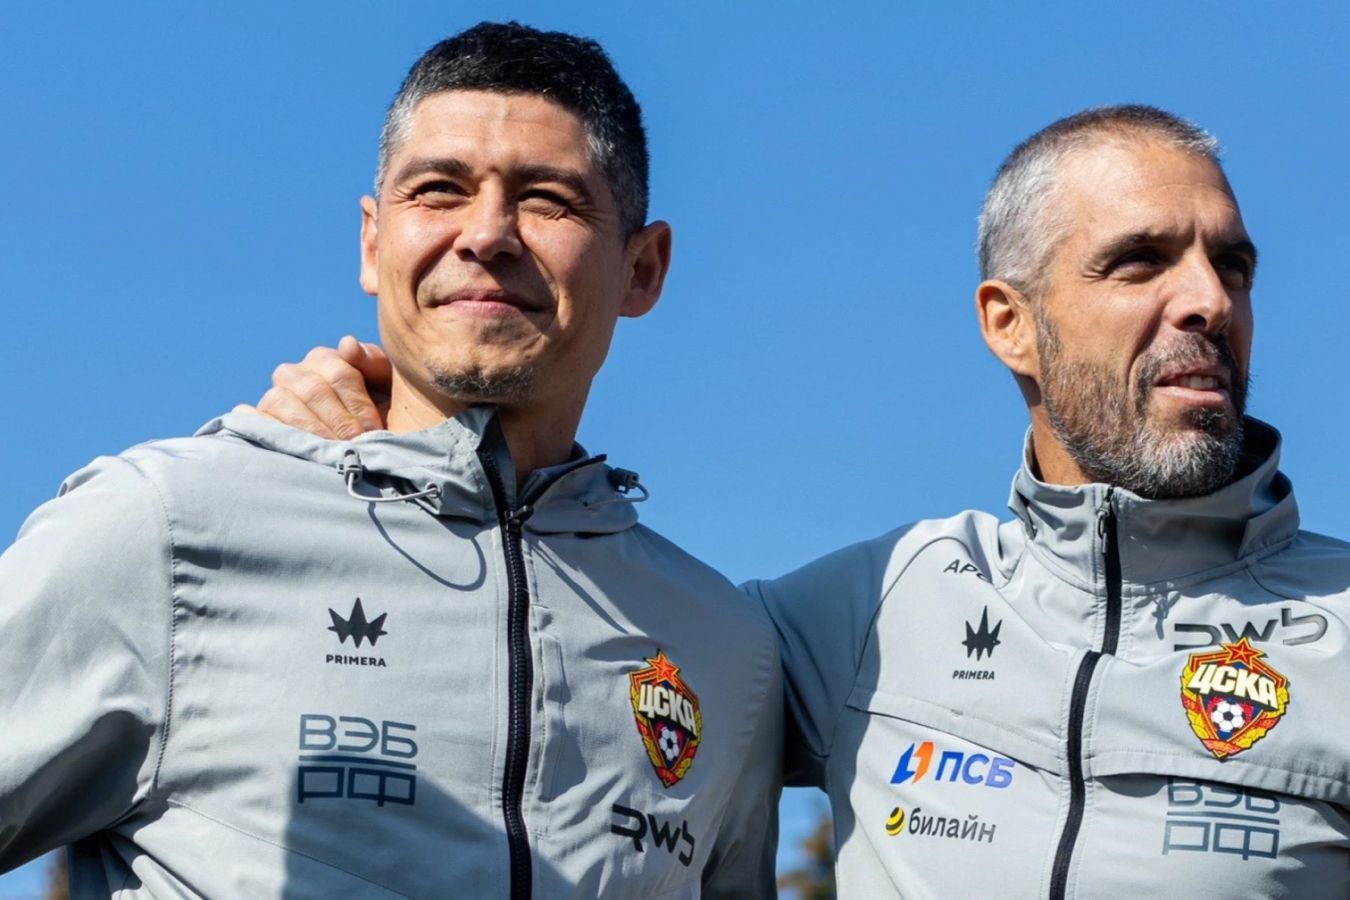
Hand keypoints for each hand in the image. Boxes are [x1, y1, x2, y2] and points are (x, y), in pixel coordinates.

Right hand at [234, 336, 390, 438]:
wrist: (369, 447)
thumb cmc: (382, 412)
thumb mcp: (388, 388)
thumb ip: (374, 362)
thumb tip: (346, 345)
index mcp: (325, 360)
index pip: (339, 374)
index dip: (357, 404)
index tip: (372, 430)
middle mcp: (296, 374)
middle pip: (312, 390)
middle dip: (338, 420)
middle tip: (356, 444)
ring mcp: (276, 397)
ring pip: (282, 402)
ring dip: (310, 429)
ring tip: (331, 451)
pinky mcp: (261, 422)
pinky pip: (256, 419)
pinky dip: (262, 425)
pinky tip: (281, 439)